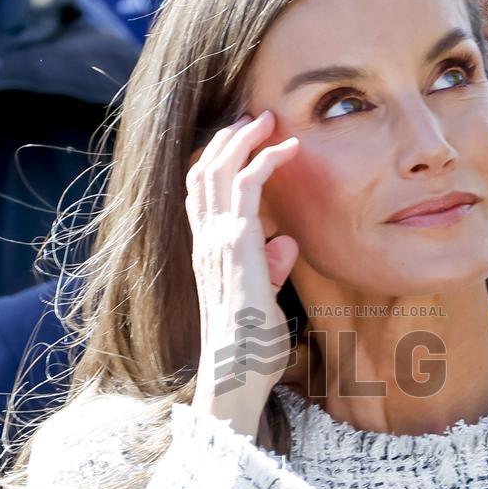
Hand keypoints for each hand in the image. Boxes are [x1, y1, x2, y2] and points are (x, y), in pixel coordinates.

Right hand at [185, 110, 299, 434]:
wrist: (239, 372)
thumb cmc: (251, 344)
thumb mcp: (264, 298)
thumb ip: (271, 269)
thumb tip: (285, 243)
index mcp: (208, 250)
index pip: (201, 191)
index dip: (218, 159)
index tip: (244, 140)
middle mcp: (206, 240)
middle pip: (203, 170)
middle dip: (228, 137)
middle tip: (256, 116)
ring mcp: (217, 240)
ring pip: (218, 169)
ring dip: (243, 138)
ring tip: (267, 119)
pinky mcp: (237, 245)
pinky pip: (245, 187)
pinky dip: (264, 161)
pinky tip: (285, 149)